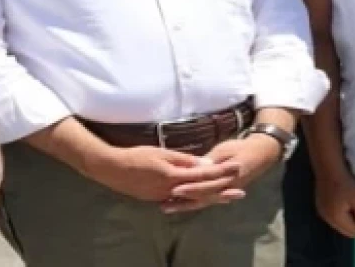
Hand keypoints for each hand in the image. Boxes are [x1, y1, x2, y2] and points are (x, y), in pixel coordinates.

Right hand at [85, 145, 241, 202]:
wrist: (113, 169)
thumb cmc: (136, 156)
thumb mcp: (161, 153)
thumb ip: (183, 160)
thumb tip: (202, 163)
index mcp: (175, 177)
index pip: (204, 174)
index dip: (221, 171)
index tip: (237, 167)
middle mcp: (172, 190)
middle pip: (202, 192)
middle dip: (222, 192)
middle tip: (240, 193)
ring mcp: (165, 197)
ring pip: (192, 199)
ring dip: (210, 198)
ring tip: (226, 198)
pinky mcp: (157, 199)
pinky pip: (181, 201)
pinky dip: (193, 200)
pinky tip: (200, 199)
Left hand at [163, 135, 282, 213]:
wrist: (259, 155)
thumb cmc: (240, 149)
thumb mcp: (225, 150)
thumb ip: (212, 160)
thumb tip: (199, 166)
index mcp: (227, 177)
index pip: (206, 184)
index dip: (190, 187)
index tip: (174, 189)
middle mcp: (226, 188)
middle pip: (202, 196)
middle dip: (183, 201)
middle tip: (165, 204)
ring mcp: (224, 192)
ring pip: (202, 202)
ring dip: (185, 206)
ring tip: (167, 208)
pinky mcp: (222, 192)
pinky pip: (206, 200)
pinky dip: (193, 204)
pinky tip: (179, 206)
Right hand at [314, 168, 354, 238]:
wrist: (328, 168)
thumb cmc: (346, 184)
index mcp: (336, 220)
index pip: (354, 233)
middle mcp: (327, 220)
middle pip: (346, 231)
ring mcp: (322, 213)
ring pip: (339, 224)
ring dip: (348, 219)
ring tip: (352, 205)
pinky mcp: (320, 206)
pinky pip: (333, 217)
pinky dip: (340, 214)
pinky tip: (343, 202)